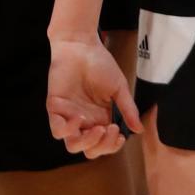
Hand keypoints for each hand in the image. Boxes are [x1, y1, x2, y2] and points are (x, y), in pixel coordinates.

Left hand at [47, 35, 141, 158]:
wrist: (81, 45)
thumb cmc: (100, 63)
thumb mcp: (119, 87)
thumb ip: (127, 109)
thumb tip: (139, 130)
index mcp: (101, 118)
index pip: (105, 143)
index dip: (112, 145)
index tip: (121, 135)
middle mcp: (85, 121)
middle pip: (90, 149)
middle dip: (102, 146)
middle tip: (111, 130)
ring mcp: (69, 116)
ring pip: (73, 145)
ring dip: (87, 142)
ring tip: (98, 128)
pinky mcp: (55, 108)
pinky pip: (57, 130)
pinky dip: (67, 131)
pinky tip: (79, 120)